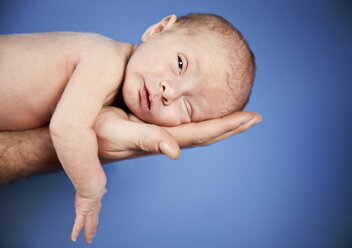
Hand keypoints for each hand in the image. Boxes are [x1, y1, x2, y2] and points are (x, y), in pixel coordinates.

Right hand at [71, 188, 106, 243]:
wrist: (94, 186)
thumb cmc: (95, 184)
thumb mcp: (99, 188)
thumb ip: (101, 190)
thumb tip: (105, 190)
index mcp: (96, 203)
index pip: (96, 212)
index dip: (96, 217)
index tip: (96, 221)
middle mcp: (93, 210)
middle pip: (94, 222)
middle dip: (93, 229)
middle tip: (93, 235)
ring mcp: (88, 212)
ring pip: (88, 225)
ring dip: (88, 233)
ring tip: (88, 240)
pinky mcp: (81, 213)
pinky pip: (77, 225)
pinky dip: (75, 232)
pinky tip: (73, 239)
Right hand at [94, 106, 261, 160]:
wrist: (80, 137)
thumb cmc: (94, 133)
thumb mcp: (116, 132)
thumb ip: (145, 140)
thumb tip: (174, 151)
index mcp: (161, 139)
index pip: (202, 132)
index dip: (227, 125)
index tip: (251, 118)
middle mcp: (167, 140)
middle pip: (207, 133)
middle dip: (232, 126)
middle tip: (255, 118)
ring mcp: (162, 136)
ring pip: (199, 130)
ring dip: (222, 124)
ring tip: (240, 117)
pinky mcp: (155, 130)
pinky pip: (187, 126)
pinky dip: (204, 120)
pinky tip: (209, 115)